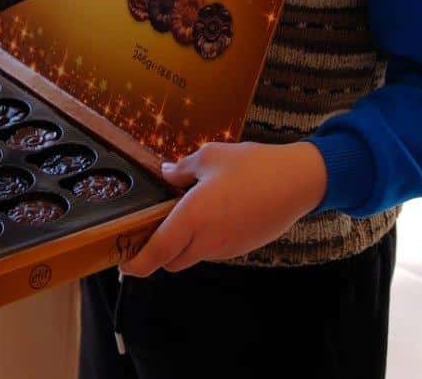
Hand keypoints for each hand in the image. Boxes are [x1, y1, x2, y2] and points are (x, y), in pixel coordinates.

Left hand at [120, 140, 326, 276]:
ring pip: (192, 256)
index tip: (124, 264)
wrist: (297, 182)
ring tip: (186, 213)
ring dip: (182, 244)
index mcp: (192, 218)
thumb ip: (182, 168)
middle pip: (171, 260)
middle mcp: (206, 240)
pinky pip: (213, 250)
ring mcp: (226, 248)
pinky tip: (213, 213)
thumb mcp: (210, 156)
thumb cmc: (253, 166)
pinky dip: (204, 240)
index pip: (156, 253)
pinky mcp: (241, 248)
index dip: (137, 264)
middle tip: (152, 228)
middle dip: (157, 251)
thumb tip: (166, 173)